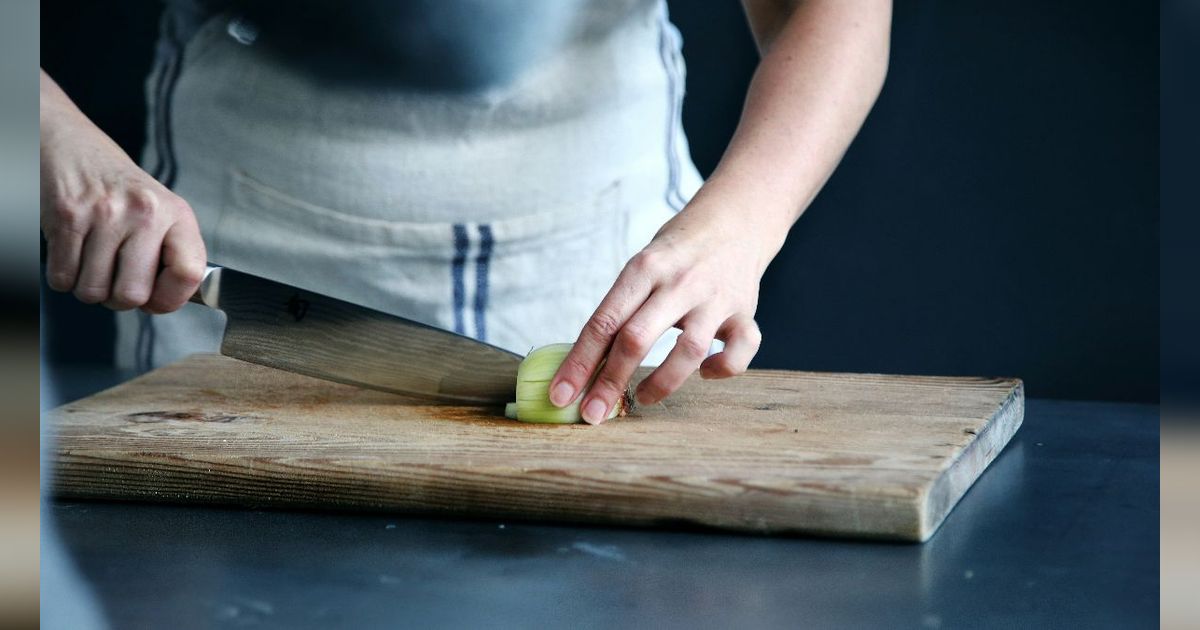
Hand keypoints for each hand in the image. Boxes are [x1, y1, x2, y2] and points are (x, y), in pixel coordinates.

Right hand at [40, 71, 205, 312]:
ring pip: (93, 291)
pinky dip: (64, 276)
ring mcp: (104, 214)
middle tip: (115, 279)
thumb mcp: (161, 210)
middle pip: (132, 295)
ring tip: (93, 261)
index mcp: (175, 214)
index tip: (157, 298)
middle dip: (119, 299)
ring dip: (89, 287)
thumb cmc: (118, 187)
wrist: (71, 144)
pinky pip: (62, 278)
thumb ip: (171, 253)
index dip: (171, 299)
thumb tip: (166, 302)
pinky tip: (73, 253)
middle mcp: (144, 212)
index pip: (189, 274)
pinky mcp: (66, 216)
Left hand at [549, 187, 782, 423]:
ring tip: (642, 397)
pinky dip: (723, 368)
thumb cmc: (676, 252)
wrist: (735, 220)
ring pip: (687, 351)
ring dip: (661, 383)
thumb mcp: (642, 266)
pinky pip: (741, 350)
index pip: (603, 321)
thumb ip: (622, 308)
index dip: (579, 362)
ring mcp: (715, 298)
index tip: (561, 394)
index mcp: (644, 268)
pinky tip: (705, 372)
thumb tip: (584, 365)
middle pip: (636, 338)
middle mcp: (679, 282)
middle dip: (609, 382)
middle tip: (592, 414)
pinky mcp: (745, 311)